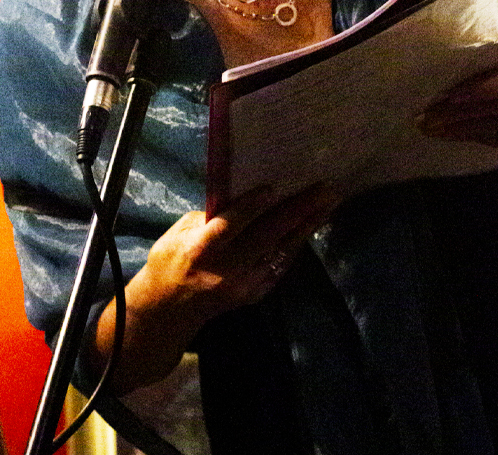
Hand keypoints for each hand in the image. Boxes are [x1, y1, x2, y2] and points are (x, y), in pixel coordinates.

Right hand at [130, 185, 337, 330]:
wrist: (169, 309)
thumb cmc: (170, 261)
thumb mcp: (179, 233)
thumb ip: (211, 217)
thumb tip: (243, 198)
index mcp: (200, 250)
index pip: (228, 227)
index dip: (249, 208)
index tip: (272, 187)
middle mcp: (225, 269)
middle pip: (265, 237)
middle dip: (296, 212)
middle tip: (323, 191)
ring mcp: (243, 285)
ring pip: (280, 252)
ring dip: (305, 228)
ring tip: (327, 206)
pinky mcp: (254, 294)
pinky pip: (281, 266)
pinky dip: (296, 246)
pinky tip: (310, 228)